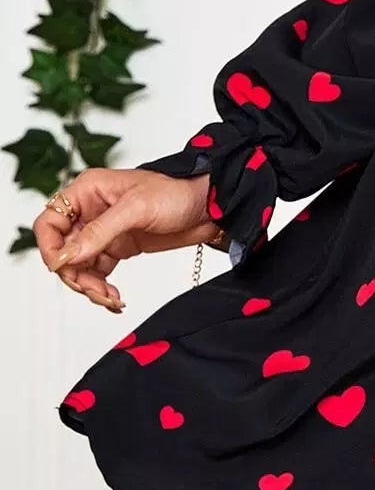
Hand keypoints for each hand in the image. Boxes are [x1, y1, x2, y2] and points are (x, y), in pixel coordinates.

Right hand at [33, 168, 218, 312]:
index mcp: (87, 191)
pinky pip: (97, 273)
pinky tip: (115, 298)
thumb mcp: (136, 209)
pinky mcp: (118, 247)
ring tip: (110, 298)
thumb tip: (65, 256)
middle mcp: (90, 211)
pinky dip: (101, 288)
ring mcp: (103, 231)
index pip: (50, 222)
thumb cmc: (176, 191)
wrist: (210, 205)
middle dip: (74, 274)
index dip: (50, 248)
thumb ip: (99, 232)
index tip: (63, 268)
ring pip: (78, 266)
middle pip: (62, 250)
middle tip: (95, 291)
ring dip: (89, 286)